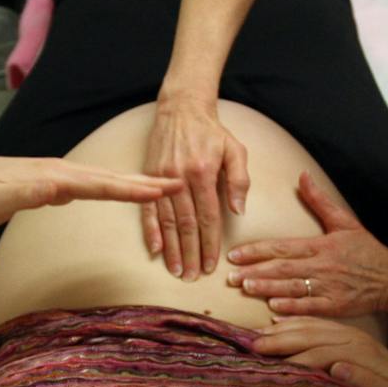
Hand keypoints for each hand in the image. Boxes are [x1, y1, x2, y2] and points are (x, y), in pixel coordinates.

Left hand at [0, 157, 181, 230]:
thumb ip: (26, 193)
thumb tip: (56, 188)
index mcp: (52, 176)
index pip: (99, 184)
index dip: (131, 188)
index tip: (160, 189)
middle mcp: (58, 173)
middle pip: (108, 179)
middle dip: (142, 182)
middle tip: (177, 183)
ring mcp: (55, 178)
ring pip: (101, 181)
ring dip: (130, 184)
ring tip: (159, 188)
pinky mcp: (50, 186)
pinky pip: (89, 188)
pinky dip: (110, 189)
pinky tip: (117, 191)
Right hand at [144, 98, 249, 279]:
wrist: (181, 109)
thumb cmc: (212, 132)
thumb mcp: (235, 150)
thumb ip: (239, 181)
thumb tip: (238, 211)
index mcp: (203, 173)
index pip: (208, 217)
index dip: (210, 243)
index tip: (211, 265)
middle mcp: (180, 178)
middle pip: (186, 224)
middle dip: (190, 253)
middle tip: (193, 277)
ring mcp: (161, 178)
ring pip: (167, 221)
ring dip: (172, 248)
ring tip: (177, 270)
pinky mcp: (148, 176)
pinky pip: (148, 209)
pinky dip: (151, 231)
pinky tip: (155, 249)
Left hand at [226, 173, 387, 317]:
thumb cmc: (366, 250)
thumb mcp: (345, 222)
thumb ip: (320, 201)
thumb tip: (303, 176)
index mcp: (320, 245)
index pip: (282, 247)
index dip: (257, 250)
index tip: (235, 254)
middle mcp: (322, 266)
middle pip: (282, 268)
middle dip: (254, 271)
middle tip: (230, 276)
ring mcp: (328, 287)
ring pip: (292, 288)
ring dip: (268, 288)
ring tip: (246, 288)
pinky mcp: (335, 306)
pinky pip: (309, 308)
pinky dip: (292, 309)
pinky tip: (273, 309)